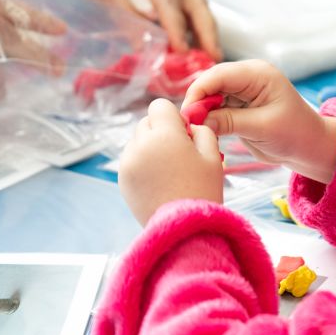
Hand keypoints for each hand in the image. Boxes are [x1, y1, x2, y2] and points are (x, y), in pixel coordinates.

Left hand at [62, 0, 220, 57]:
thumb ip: (127, 20)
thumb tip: (144, 50)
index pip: (170, 2)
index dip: (177, 29)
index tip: (183, 52)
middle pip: (197, 1)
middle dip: (207, 30)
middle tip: (215, 57)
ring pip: (197, 2)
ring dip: (204, 28)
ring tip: (210, 56)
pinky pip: (188, 2)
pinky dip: (193, 22)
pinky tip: (194, 43)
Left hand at [119, 98, 223, 224]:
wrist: (185, 228)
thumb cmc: (203, 190)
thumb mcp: (212, 155)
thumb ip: (201, 130)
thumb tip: (188, 124)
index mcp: (163, 134)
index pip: (159, 106)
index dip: (173, 118)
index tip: (185, 136)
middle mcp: (140, 145)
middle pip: (146, 122)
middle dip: (161, 132)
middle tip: (179, 155)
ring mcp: (128, 163)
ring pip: (137, 141)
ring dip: (150, 148)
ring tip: (169, 171)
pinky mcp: (122, 179)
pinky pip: (131, 160)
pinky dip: (142, 164)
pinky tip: (159, 182)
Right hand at [181, 60, 335, 183]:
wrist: (310, 147)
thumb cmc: (295, 134)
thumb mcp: (261, 128)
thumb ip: (228, 122)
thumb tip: (196, 120)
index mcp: (258, 74)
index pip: (218, 76)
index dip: (198, 93)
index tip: (187, 115)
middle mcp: (247, 77)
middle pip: (210, 83)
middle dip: (197, 103)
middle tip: (187, 125)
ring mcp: (242, 90)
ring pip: (210, 95)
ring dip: (201, 112)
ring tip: (194, 131)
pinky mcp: (238, 104)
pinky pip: (215, 107)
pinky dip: (208, 118)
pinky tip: (204, 131)